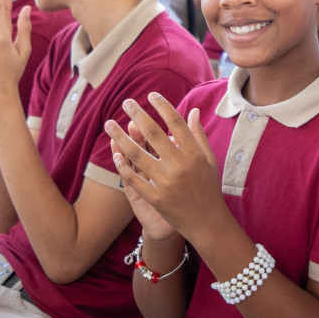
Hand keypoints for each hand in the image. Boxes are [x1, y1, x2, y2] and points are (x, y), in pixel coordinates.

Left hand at [105, 92, 224, 241]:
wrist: (207, 222)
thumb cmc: (208, 187)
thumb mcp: (209, 160)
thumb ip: (198, 135)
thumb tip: (194, 110)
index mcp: (194, 154)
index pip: (176, 123)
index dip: (162, 107)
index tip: (151, 95)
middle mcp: (180, 166)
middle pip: (153, 134)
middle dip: (137, 115)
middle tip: (126, 102)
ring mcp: (166, 183)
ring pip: (137, 155)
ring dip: (120, 137)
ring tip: (109, 124)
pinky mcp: (155, 198)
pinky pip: (134, 179)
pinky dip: (122, 166)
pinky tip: (114, 153)